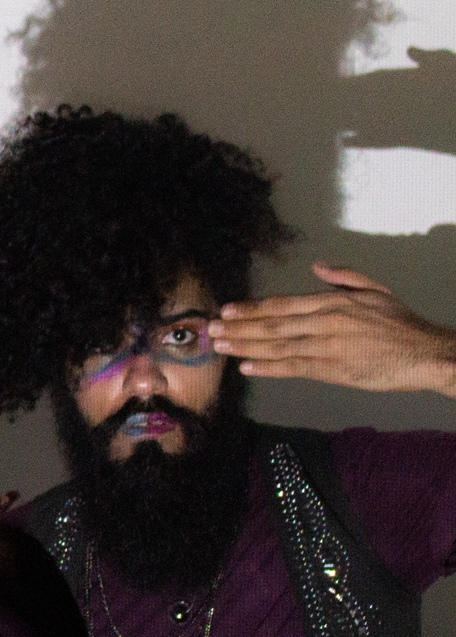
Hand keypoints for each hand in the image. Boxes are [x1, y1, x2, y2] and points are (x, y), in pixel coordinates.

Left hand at [212, 263, 455, 394]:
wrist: (425, 352)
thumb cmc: (401, 323)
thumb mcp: (376, 290)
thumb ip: (344, 277)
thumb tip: (317, 266)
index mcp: (334, 301)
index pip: (283, 304)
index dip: (252, 308)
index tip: (227, 310)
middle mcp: (327, 321)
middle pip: (274, 325)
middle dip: (239, 327)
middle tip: (210, 330)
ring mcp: (329, 346)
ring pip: (279, 346)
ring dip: (246, 347)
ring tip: (220, 346)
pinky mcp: (334, 370)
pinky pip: (295, 368)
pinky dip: (269, 368)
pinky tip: (247, 368)